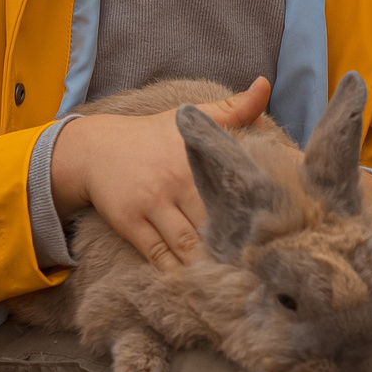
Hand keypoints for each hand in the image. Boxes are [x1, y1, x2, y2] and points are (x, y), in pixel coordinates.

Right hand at [50, 78, 270, 269]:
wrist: (94, 148)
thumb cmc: (152, 136)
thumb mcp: (191, 116)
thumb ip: (233, 107)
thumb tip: (265, 86)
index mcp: (196, 157)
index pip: (234, 187)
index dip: (255, 212)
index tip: (277, 232)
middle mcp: (176, 181)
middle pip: (214, 221)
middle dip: (236, 245)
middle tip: (261, 267)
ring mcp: (151, 204)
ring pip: (187, 244)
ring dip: (209, 264)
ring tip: (234, 282)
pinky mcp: (131, 224)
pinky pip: (158, 255)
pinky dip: (177, 272)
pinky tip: (195, 285)